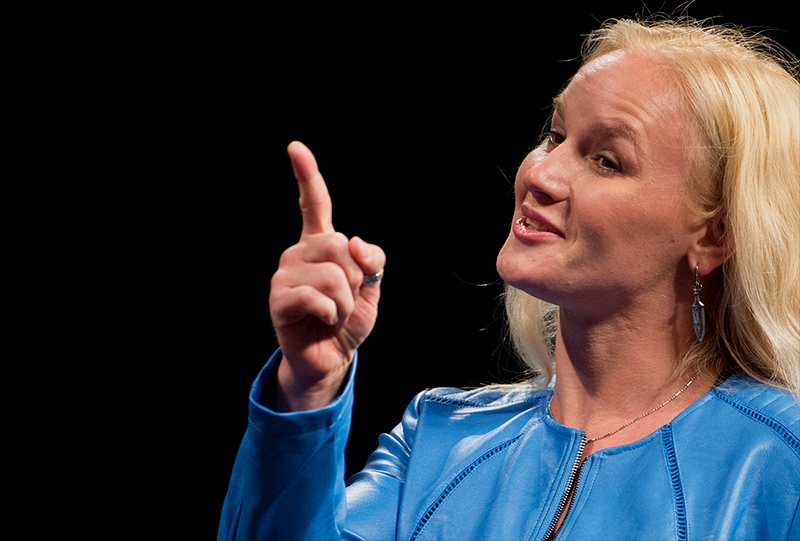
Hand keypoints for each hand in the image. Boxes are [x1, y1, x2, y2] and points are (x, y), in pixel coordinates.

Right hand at [268, 142, 385, 410]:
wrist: (331, 357)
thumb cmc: (348, 320)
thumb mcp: (372, 288)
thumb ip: (372, 260)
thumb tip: (355, 242)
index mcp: (321, 244)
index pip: (314, 204)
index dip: (306, 176)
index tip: (295, 147)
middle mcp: (299, 252)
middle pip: (340, 245)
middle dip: (356, 278)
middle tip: (345, 299)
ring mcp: (286, 273)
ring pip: (333, 273)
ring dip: (345, 301)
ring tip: (334, 313)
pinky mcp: (279, 298)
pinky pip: (317, 296)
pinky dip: (332, 313)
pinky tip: (322, 320)